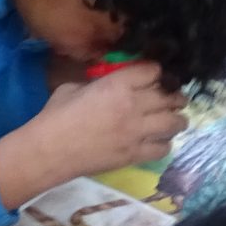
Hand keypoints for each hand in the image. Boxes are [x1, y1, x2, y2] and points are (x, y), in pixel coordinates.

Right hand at [32, 62, 187, 179]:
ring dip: (176, 118)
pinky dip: (164, 143)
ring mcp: (137, 133)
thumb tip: (110, 84)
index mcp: (118, 84)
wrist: (49, 152)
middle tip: (172, 97)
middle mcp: (134, 106)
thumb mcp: (75, 87)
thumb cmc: (56, 116)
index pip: (153, 70)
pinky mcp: (135, 155)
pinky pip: (163, 148)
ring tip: (172, 118)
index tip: (155, 75)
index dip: (156, 71)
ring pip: (174, 123)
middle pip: (170, 96)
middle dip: (174, 95)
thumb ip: (99, 83)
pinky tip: (158, 141)